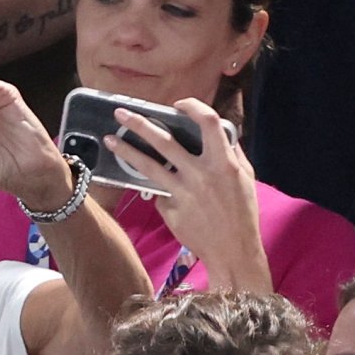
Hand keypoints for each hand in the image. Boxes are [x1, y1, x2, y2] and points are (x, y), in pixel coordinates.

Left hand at [105, 99, 270, 291]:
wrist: (232, 250)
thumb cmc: (242, 212)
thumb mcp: (245, 178)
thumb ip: (232, 153)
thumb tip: (223, 133)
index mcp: (223, 162)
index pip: (208, 122)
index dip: (192, 107)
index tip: (177, 104)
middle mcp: (200, 174)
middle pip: (165, 141)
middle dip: (140, 123)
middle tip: (120, 112)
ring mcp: (182, 192)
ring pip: (148, 165)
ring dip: (126, 151)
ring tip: (110, 139)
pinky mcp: (169, 208)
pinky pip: (158, 192)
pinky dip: (157, 189)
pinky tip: (157, 191)